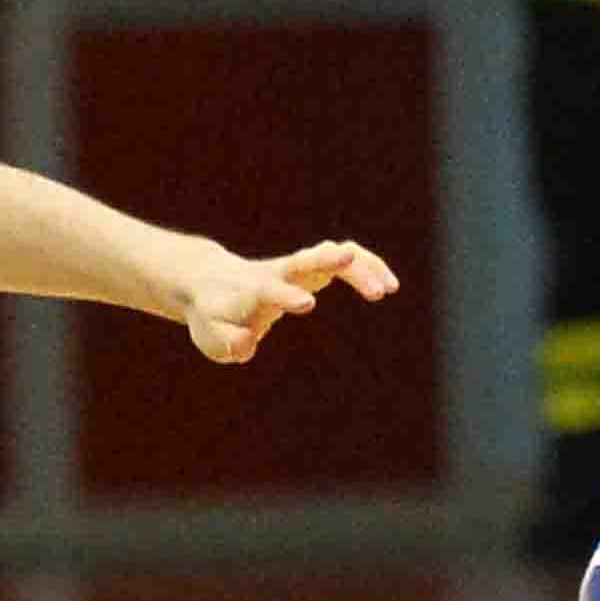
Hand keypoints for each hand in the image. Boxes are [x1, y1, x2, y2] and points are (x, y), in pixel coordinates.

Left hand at [180, 240, 398, 365]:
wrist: (211, 283)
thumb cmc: (213, 317)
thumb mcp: (212, 338)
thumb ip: (227, 342)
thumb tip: (244, 346)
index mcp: (253, 293)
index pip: (271, 290)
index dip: (288, 296)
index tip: (308, 305)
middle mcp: (277, 274)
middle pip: (303, 260)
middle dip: (326, 259)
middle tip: (352, 261)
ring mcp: (296, 267)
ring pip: (331, 254)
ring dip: (358, 266)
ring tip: (385, 290)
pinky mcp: (312, 266)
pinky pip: (344, 258)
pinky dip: (367, 265)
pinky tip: (388, 285)